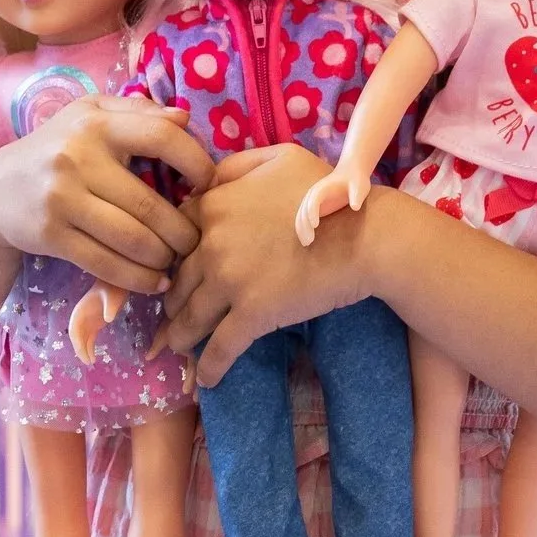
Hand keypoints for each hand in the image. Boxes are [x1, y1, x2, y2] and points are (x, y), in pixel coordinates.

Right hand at [0, 93, 214, 291]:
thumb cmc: (58, 148)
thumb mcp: (89, 115)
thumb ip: (138, 111)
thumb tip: (184, 117)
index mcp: (96, 123)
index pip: (162, 137)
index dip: (196, 162)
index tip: (210, 185)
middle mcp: (77, 158)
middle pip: (150, 204)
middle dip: (183, 231)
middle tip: (196, 242)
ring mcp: (62, 198)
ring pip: (131, 239)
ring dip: (163, 258)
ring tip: (176, 263)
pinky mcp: (50, 234)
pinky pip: (105, 263)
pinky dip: (137, 278)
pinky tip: (154, 282)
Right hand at [66, 284, 123, 366]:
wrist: (116, 285)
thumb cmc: (113, 289)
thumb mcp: (112, 297)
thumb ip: (110, 307)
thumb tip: (108, 319)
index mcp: (80, 311)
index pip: (74, 331)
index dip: (77, 344)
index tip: (84, 355)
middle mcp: (81, 318)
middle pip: (76, 337)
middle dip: (80, 350)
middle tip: (88, 362)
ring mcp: (88, 321)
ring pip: (82, 339)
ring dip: (84, 350)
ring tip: (91, 362)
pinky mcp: (95, 324)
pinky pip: (89, 338)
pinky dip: (90, 347)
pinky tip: (94, 357)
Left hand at [162, 146, 373, 384]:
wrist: (365, 236)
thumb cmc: (329, 194)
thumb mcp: (279, 158)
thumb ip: (236, 165)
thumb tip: (207, 181)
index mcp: (215, 205)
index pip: (176, 234)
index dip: (174, 254)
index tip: (175, 270)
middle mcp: (212, 243)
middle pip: (178, 278)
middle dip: (172, 299)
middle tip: (171, 315)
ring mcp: (230, 281)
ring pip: (190, 316)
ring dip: (180, 336)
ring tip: (177, 347)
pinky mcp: (252, 315)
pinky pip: (220, 347)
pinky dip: (209, 366)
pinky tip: (205, 379)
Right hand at [292, 163, 368, 245]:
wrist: (350, 173)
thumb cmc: (356, 180)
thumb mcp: (360, 186)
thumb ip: (357, 195)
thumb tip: (355, 207)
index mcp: (323, 188)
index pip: (314, 200)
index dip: (312, 212)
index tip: (315, 225)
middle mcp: (313, 194)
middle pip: (304, 210)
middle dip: (305, 225)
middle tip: (310, 241)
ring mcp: (312, 201)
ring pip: (301, 216)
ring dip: (301, 230)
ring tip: (306, 244)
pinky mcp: (315, 208)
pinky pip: (304, 219)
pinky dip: (302, 229)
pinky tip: (306, 241)